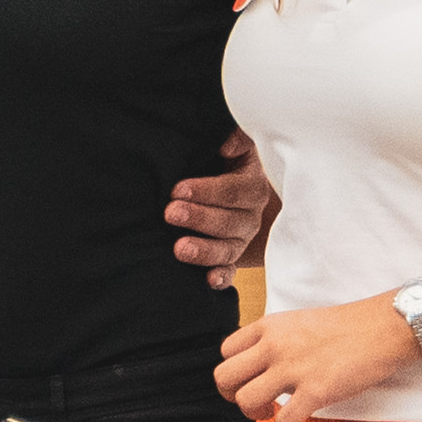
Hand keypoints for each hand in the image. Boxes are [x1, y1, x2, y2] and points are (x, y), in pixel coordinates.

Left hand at [164, 133, 273, 271]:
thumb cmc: (225, 165)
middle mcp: (249, 216)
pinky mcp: (231, 259)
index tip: (177, 189)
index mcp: (251, 187)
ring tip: (179, 249)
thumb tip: (224, 142)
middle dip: (200, 218)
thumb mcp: (235, 149)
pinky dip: (221, 277)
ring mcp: (241, 240)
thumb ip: (235, 140)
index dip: (208, 191)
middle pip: (230, 222)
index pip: (235, 191)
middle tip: (171, 213)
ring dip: (205, 251)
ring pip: (228, 249)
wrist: (232, 194)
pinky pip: (230, 271)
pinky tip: (208, 280)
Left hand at [215, 297, 419, 421]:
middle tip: (254, 400)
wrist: (385, 327)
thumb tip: (261, 362)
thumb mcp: (299, 321)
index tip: (249, 379)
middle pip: (224, 377)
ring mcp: (293, 369)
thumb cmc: (349, 326)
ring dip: (253, 414)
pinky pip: (282, 421)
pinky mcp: (315, 391)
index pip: (226, 351)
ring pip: (244, 400)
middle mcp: (274, 346)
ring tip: (271, 412)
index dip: (234, 371)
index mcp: (269, 327)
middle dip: (231, 395)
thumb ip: (276, 339)